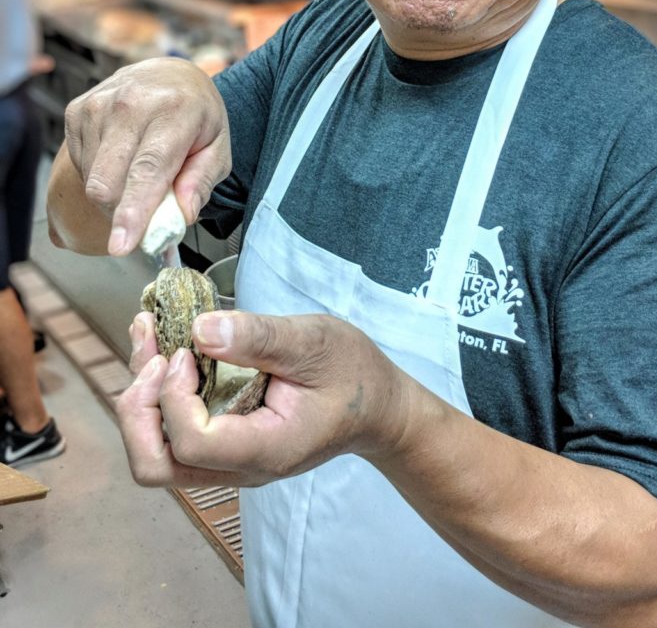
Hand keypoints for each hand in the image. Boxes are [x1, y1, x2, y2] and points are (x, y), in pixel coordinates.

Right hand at [63, 58, 230, 254]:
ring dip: (115, 195)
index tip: (121, 245)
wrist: (168, 73)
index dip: (133, 212)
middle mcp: (131, 103)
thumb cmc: (196, 114)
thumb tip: (181, 216)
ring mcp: (98, 105)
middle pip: (107, 182)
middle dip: (121, 214)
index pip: (147, 170)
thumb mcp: (218, 146)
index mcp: (174, 110)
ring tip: (140, 174)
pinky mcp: (77, 111)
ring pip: (92, 180)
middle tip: (145, 216)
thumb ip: (201, 182)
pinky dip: (102, 175)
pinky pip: (82, 166)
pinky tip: (122, 158)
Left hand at [117, 310, 409, 488]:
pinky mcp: (224, 446)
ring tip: (148, 338)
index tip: (187, 350)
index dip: (174, 397)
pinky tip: (163, 350)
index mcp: (265, 448)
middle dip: (139, 408)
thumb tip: (200, 329)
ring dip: (141, 399)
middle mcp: (239, 467)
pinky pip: (173, 437)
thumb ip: (259, 338)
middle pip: (156, 465)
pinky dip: (157, 396)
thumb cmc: (352, 373)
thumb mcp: (315, 341)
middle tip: (153, 354)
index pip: (192, 443)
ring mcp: (228, 462)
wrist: (377, 408)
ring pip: (156, 455)